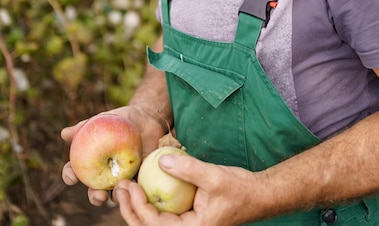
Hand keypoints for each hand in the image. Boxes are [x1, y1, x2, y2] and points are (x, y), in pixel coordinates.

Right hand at [61, 105, 166, 205]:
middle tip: (99, 194)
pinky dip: (134, 190)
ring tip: (118, 190)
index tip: (71, 177)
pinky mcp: (138, 178)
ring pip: (115, 195)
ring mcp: (121, 178)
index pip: (76, 171)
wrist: (145, 117)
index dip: (70, 176)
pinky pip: (136, 188)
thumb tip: (63, 134)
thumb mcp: (102, 119)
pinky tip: (134, 186)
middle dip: (95, 197)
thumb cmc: (120, 119)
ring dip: (114, 197)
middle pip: (95, 192)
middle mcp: (104, 174)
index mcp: (91, 162)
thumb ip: (84, 126)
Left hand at [115, 151, 255, 225]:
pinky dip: (151, 201)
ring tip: (126, 188)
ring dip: (138, 206)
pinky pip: (164, 213)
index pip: (155, 225)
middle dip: (131, 210)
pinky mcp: (188, 218)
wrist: (257, 195)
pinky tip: (144, 185)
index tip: (129, 186)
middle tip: (120, 188)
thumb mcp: (213, 176)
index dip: (138, 207)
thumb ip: (187, 168)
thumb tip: (160, 160)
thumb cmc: (238, 188)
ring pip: (154, 222)